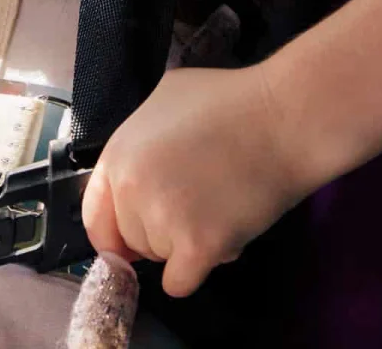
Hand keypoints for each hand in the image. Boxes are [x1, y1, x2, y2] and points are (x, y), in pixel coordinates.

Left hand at [81, 65, 313, 297]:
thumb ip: (140, 137)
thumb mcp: (166, 98)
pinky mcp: (197, 246)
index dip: (116, 230)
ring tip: (221, 209)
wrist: (284, 118)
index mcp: (119, 154)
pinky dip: (198, 270)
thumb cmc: (231, 100)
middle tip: (200, 203)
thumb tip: (137, 166)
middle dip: (161, 231)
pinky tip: (219, 243)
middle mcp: (132, 190)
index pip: (97, 215)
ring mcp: (162, 219)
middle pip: (132, 240)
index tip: (134, 235)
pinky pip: (180, 283)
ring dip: (186, 247)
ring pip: (160, 260)